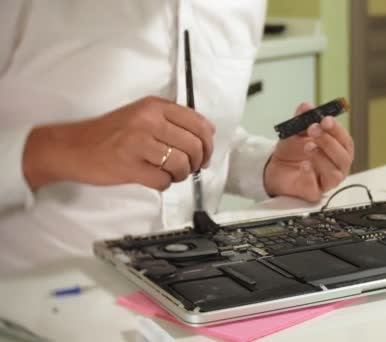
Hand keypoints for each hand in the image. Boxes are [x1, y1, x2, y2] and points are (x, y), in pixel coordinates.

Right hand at [23, 96, 214, 190]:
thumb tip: (207, 134)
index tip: (205, 153)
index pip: (198, 123)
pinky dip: (164, 184)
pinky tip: (155, 179)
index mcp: (154, 106)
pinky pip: (163, 181)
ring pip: (182, 164)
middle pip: (194, 146)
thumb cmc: (109, 134)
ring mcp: (138, 142)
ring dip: (181, 175)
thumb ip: (172, 121)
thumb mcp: (142, 115)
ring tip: (170, 174)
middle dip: (198, 162)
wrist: (72, 147)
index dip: (208, 143)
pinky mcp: (129, 166)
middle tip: (190, 167)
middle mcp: (148, 120)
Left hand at [264, 102, 354, 201]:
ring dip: (322, 157)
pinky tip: (304, 165)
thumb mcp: (295, 131)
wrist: (274, 167)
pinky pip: (317, 188)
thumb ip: (302, 119)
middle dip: (329, 141)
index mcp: (337, 150)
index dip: (337, 130)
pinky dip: (310, 175)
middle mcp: (336, 166)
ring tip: (308, 146)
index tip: (325, 120)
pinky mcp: (313, 193)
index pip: (345, 141)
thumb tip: (306, 106)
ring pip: (335, 173)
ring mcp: (326, 181)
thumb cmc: (292, 151)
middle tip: (314, 129)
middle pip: (344, 157)